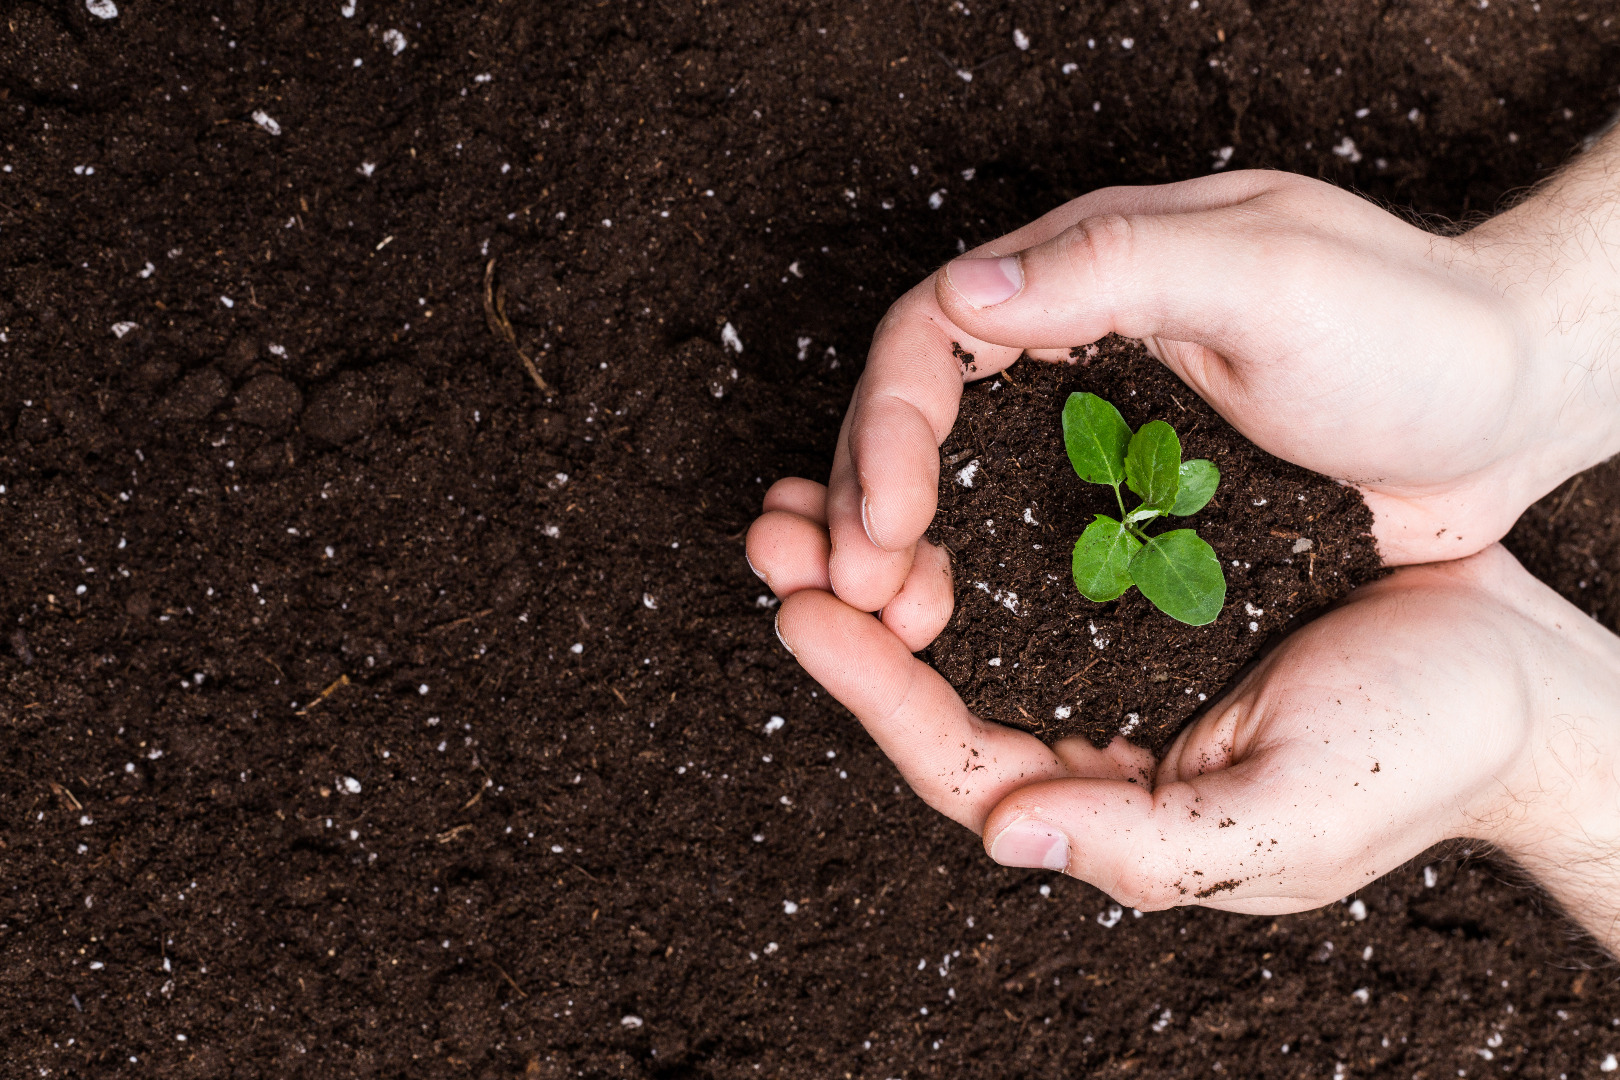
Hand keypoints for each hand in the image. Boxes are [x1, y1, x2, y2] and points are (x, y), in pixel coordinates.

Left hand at [752, 487, 1619, 948]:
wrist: (1518, 670)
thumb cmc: (1423, 746)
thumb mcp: (1289, 815)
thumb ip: (1148, 843)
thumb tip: (1006, 835)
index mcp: (1112, 811)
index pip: (952, 761)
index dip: (867, 689)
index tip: (801, 605)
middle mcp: (1092, 750)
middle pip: (928, 698)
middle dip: (844, 615)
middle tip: (773, 531)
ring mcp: (1110, 677)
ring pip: (961, 632)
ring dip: (880, 563)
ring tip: (808, 499)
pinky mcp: (1139, 607)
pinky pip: (1021, 576)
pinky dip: (959, 532)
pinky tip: (920, 482)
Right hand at [827, 134, 1619, 612]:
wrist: (1510, 406)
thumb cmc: (1408, 325)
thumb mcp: (1267, 274)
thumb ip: (1114, 266)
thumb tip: (959, 292)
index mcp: (1082, 274)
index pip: (930, 340)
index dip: (880, 430)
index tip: (874, 525)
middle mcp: (1069, 352)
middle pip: (919, 420)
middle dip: (859, 500)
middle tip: (836, 593)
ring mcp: (1096, 434)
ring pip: (957, 488)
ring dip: (896, 550)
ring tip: (873, 621)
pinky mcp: (1132, 506)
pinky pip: (1022, 542)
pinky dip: (969, 582)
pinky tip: (944, 632)